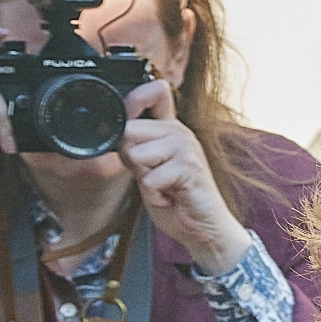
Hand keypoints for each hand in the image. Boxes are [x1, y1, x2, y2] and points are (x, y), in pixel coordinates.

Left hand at [117, 81, 249, 268]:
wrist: (203, 229)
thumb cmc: (176, 199)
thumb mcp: (149, 167)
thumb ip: (136, 146)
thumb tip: (117, 131)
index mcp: (171, 128)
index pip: (154, 92)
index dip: (134, 100)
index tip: (130, 126)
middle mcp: (180, 132)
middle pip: (128, 130)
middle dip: (131, 159)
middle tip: (153, 175)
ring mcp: (186, 147)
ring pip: (135, 154)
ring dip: (143, 178)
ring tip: (162, 186)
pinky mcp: (189, 168)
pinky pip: (149, 179)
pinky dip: (153, 195)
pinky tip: (169, 197)